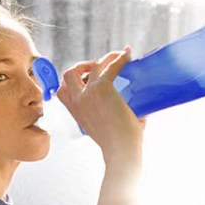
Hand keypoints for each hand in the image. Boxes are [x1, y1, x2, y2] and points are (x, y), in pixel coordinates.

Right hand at [57, 48, 143, 162]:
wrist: (120, 151)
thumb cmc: (118, 145)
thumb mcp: (106, 131)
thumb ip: (114, 120)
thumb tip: (142, 114)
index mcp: (76, 113)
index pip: (62, 91)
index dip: (70, 82)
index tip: (86, 79)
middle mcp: (78, 102)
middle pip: (68, 74)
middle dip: (82, 66)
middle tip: (98, 66)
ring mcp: (88, 94)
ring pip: (90, 66)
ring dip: (104, 58)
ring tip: (118, 57)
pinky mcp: (103, 88)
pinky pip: (110, 66)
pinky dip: (119, 58)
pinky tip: (128, 54)